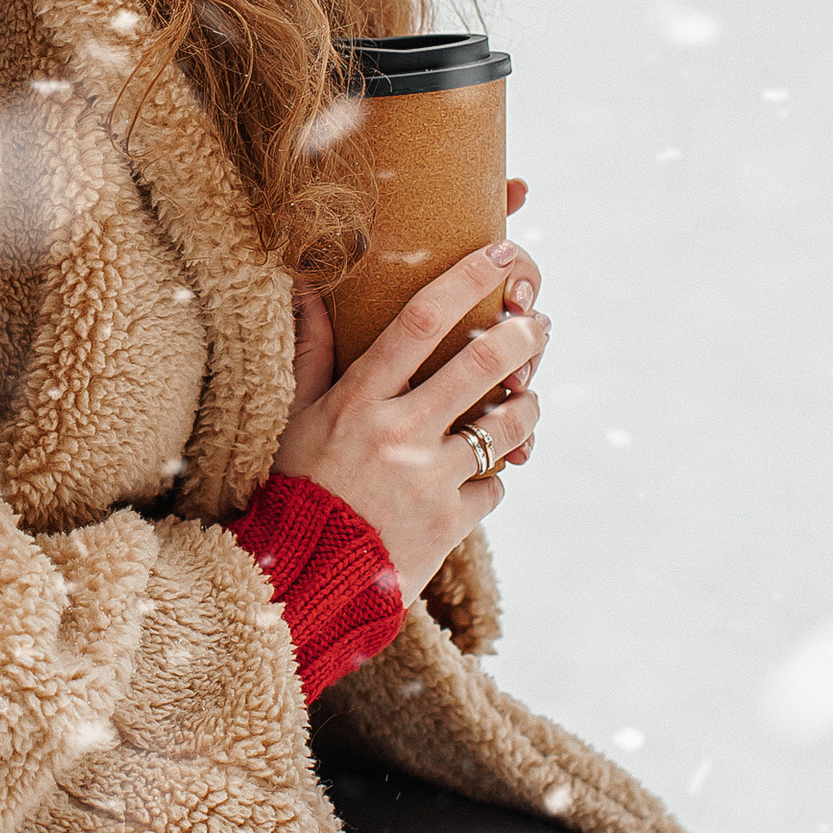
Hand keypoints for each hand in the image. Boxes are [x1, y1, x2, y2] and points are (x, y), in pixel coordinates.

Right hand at [272, 234, 549, 604]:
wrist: (302, 580)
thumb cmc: (293, 488)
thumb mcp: (295, 416)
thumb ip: (312, 352)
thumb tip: (305, 287)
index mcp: (360, 398)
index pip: (422, 319)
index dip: (466, 277)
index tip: (498, 252)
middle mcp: (400, 431)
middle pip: (483, 362)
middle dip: (523, 334)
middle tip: (539, 322)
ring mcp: (429, 478)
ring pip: (508, 425)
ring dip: (526, 406)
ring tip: (526, 399)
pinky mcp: (450, 523)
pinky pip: (496, 486)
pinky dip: (494, 476)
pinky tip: (483, 472)